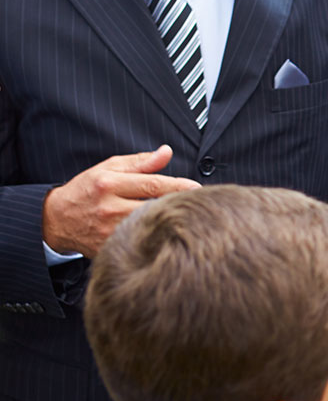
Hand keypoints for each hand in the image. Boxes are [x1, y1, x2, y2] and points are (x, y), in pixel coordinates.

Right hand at [42, 145, 200, 257]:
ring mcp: (108, 230)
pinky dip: (153, 238)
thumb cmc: (86, 190)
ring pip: (149, 227)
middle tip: (197, 203)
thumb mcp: (109, 168)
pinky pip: (138, 243)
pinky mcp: (108, 248)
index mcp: (110, 184)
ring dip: (168, 222)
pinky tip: (165, 234)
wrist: (57, 219)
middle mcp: (110, 208)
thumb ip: (140, 162)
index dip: (179, 186)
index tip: (198, 188)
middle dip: (177, 204)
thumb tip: (166, 152)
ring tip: (183, 217)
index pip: (153, 185)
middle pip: (155, 207)